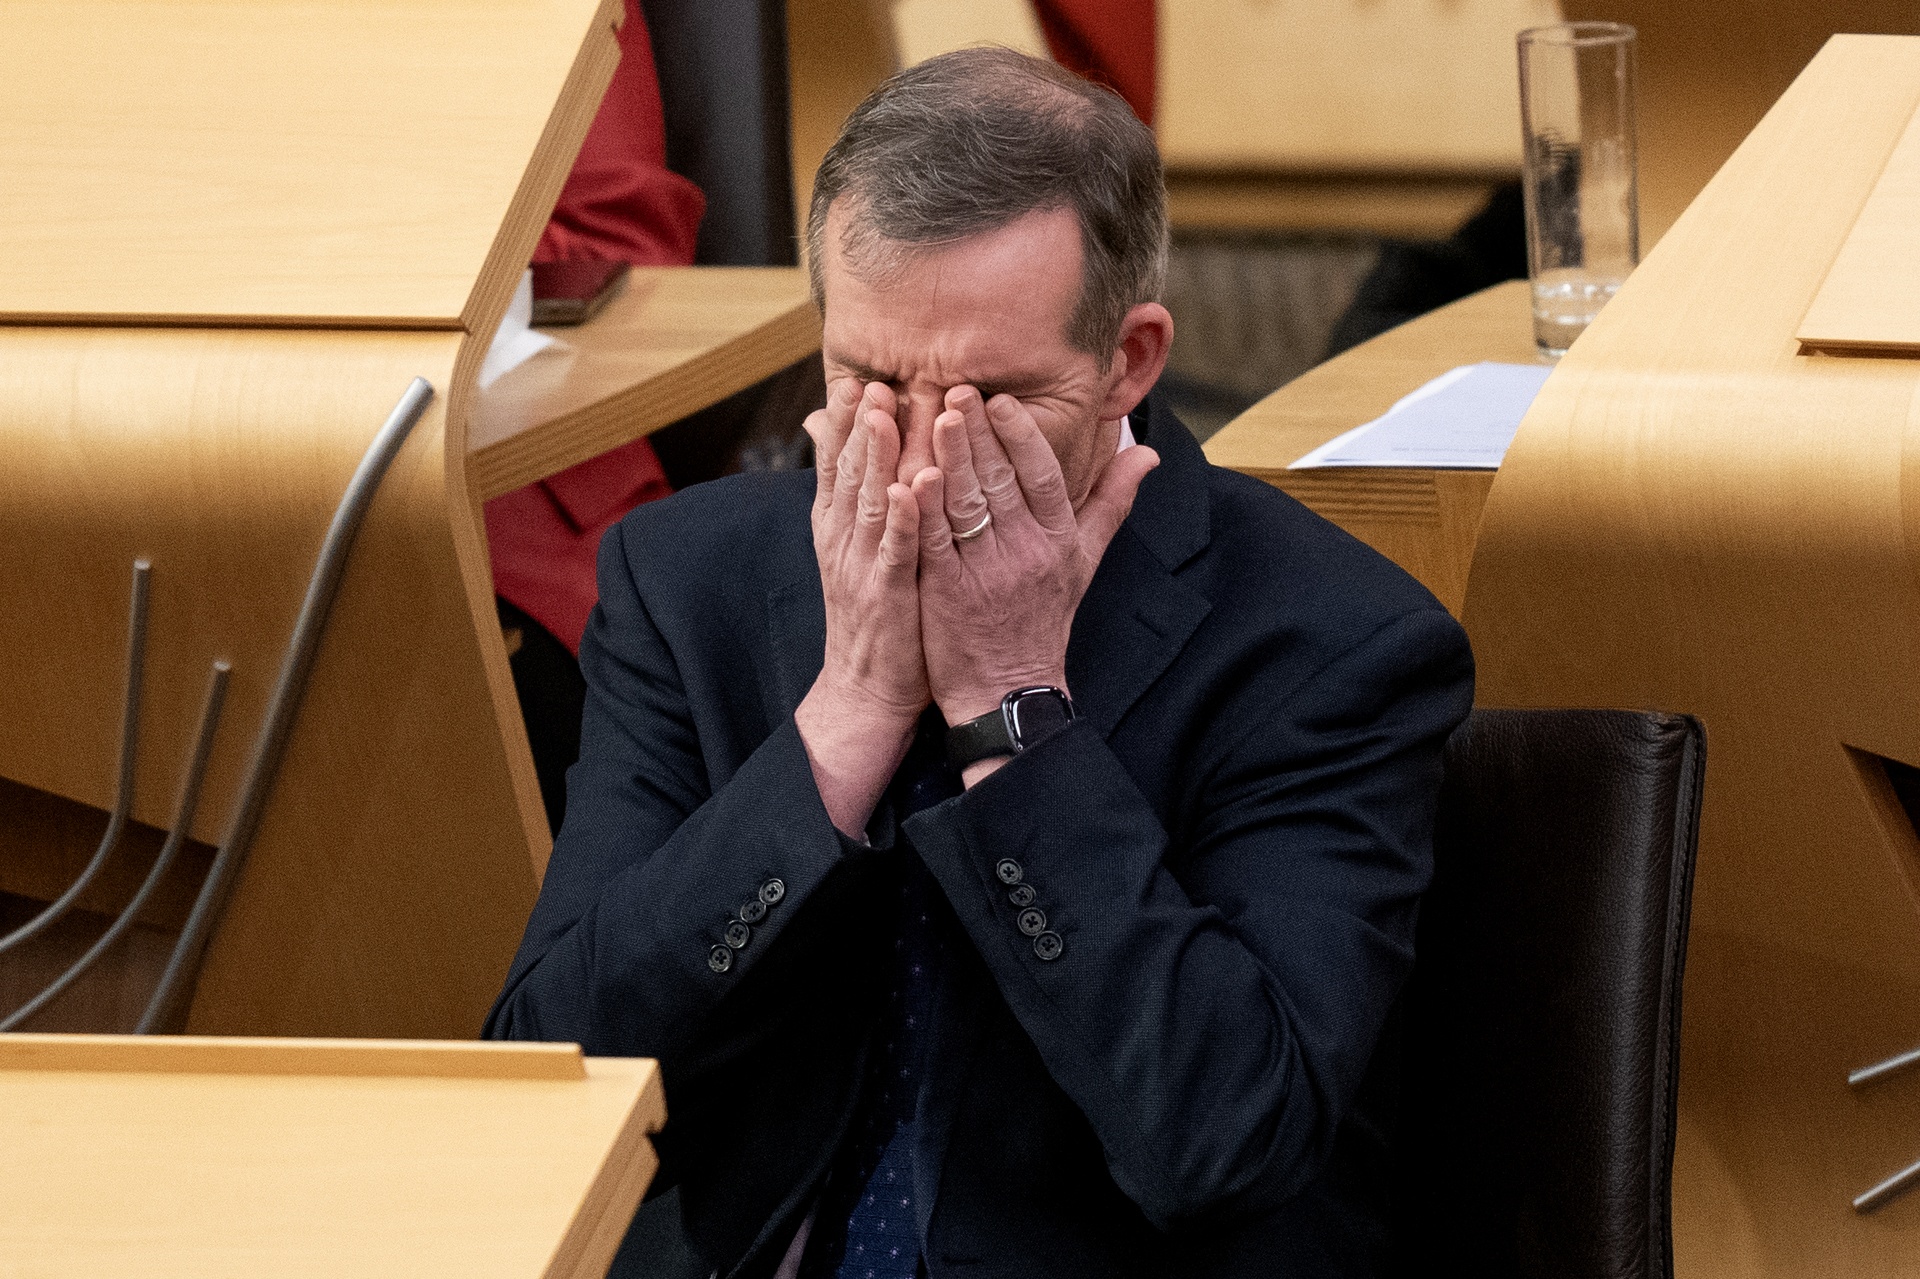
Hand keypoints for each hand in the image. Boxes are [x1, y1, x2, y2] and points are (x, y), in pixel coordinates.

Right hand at [794, 379, 927, 835]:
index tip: (853, 378)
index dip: (843, 422)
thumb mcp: (859, 552)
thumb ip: (856, 499)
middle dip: (858, 424)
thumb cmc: (876, 613)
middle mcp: (844, 540)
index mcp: (840, 526)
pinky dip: (900, 518)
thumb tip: (847, 452)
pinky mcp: (888, 595)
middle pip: (850, 472)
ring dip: (874, 457)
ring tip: (882, 413)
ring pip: (868, 501)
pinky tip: (909, 488)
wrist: (867, 689)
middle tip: (869, 379)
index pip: (838, 463)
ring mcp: (863, 567)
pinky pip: (895, 551)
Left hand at [910, 387, 1157, 778]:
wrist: (1009, 691)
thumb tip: (1146, 454)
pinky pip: (935, 543)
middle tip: (956, 388)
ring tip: (934, 416)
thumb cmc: (1044, 620)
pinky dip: (922, 509)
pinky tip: (909, 476)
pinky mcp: (948, 594)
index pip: (1043, 476)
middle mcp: (1026, 553)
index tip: (1002, 400)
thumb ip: (1112, 502)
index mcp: (1058, 540)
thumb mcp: (1086, 562)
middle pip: (1001, 482)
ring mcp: (986, 574)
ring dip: (951, 458)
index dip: (1022, 436)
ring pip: (967, 505)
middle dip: (978, 432)